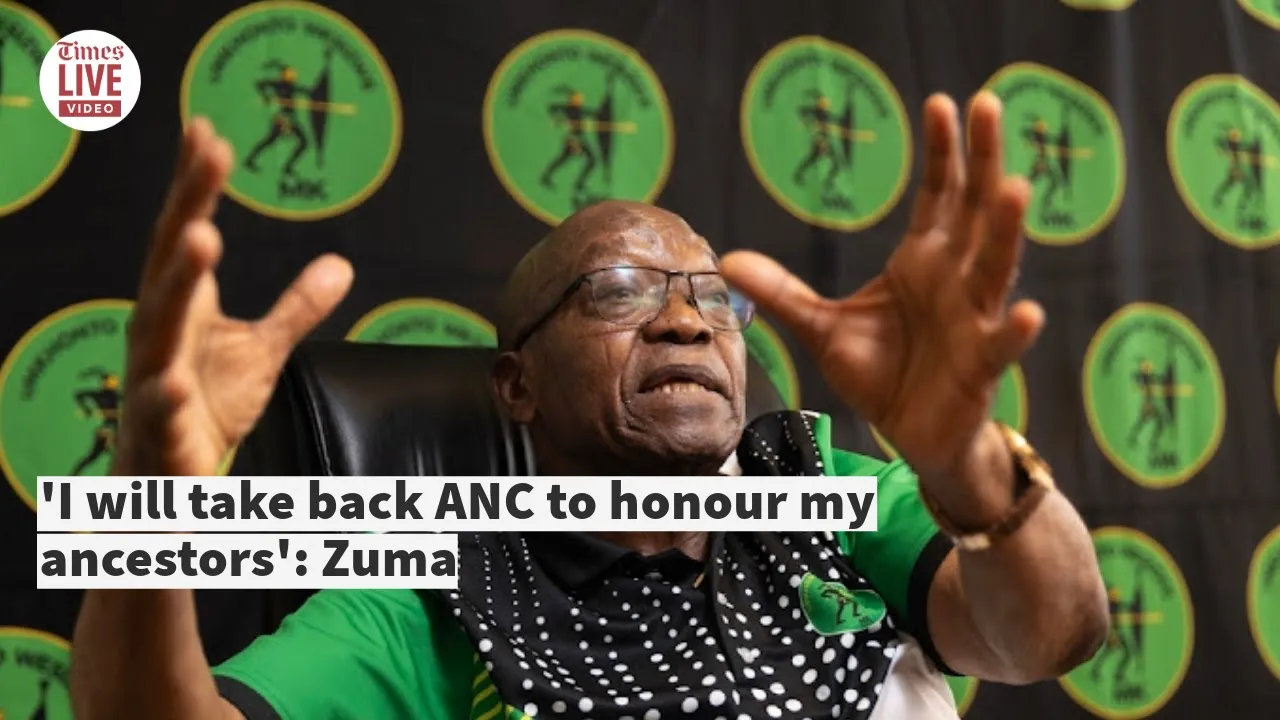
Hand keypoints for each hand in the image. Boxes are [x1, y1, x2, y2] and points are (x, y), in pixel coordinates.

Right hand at [115, 118, 352, 475]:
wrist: (169, 481)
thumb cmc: (205, 406)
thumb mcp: (260, 351)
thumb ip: (296, 307)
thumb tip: (341, 263)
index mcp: (178, 308)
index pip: (183, 235)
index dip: (195, 184)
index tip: (208, 129)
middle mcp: (157, 336)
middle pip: (170, 266)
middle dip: (190, 209)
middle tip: (213, 155)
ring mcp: (152, 383)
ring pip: (158, 329)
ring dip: (179, 281)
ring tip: (203, 237)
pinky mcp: (159, 434)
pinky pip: (160, 414)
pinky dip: (166, 399)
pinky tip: (178, 384)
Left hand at [721, 91, 1041, 477]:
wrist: (913, 435)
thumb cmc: (880, 374)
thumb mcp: (821, 328)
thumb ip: (783, 292)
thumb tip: (727, 259)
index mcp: (923, 261)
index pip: (938, 195)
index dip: (942, 151)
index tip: (941, 102)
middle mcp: (956, 280)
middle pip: (973, 210)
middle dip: (982, 160)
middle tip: (988, 105)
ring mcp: (974, 320)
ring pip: (994, 266)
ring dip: (1004, 228)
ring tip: (1013, 186)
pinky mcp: (981, 366)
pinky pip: (1001, 344)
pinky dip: (1014, 329)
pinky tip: (1027, 310)